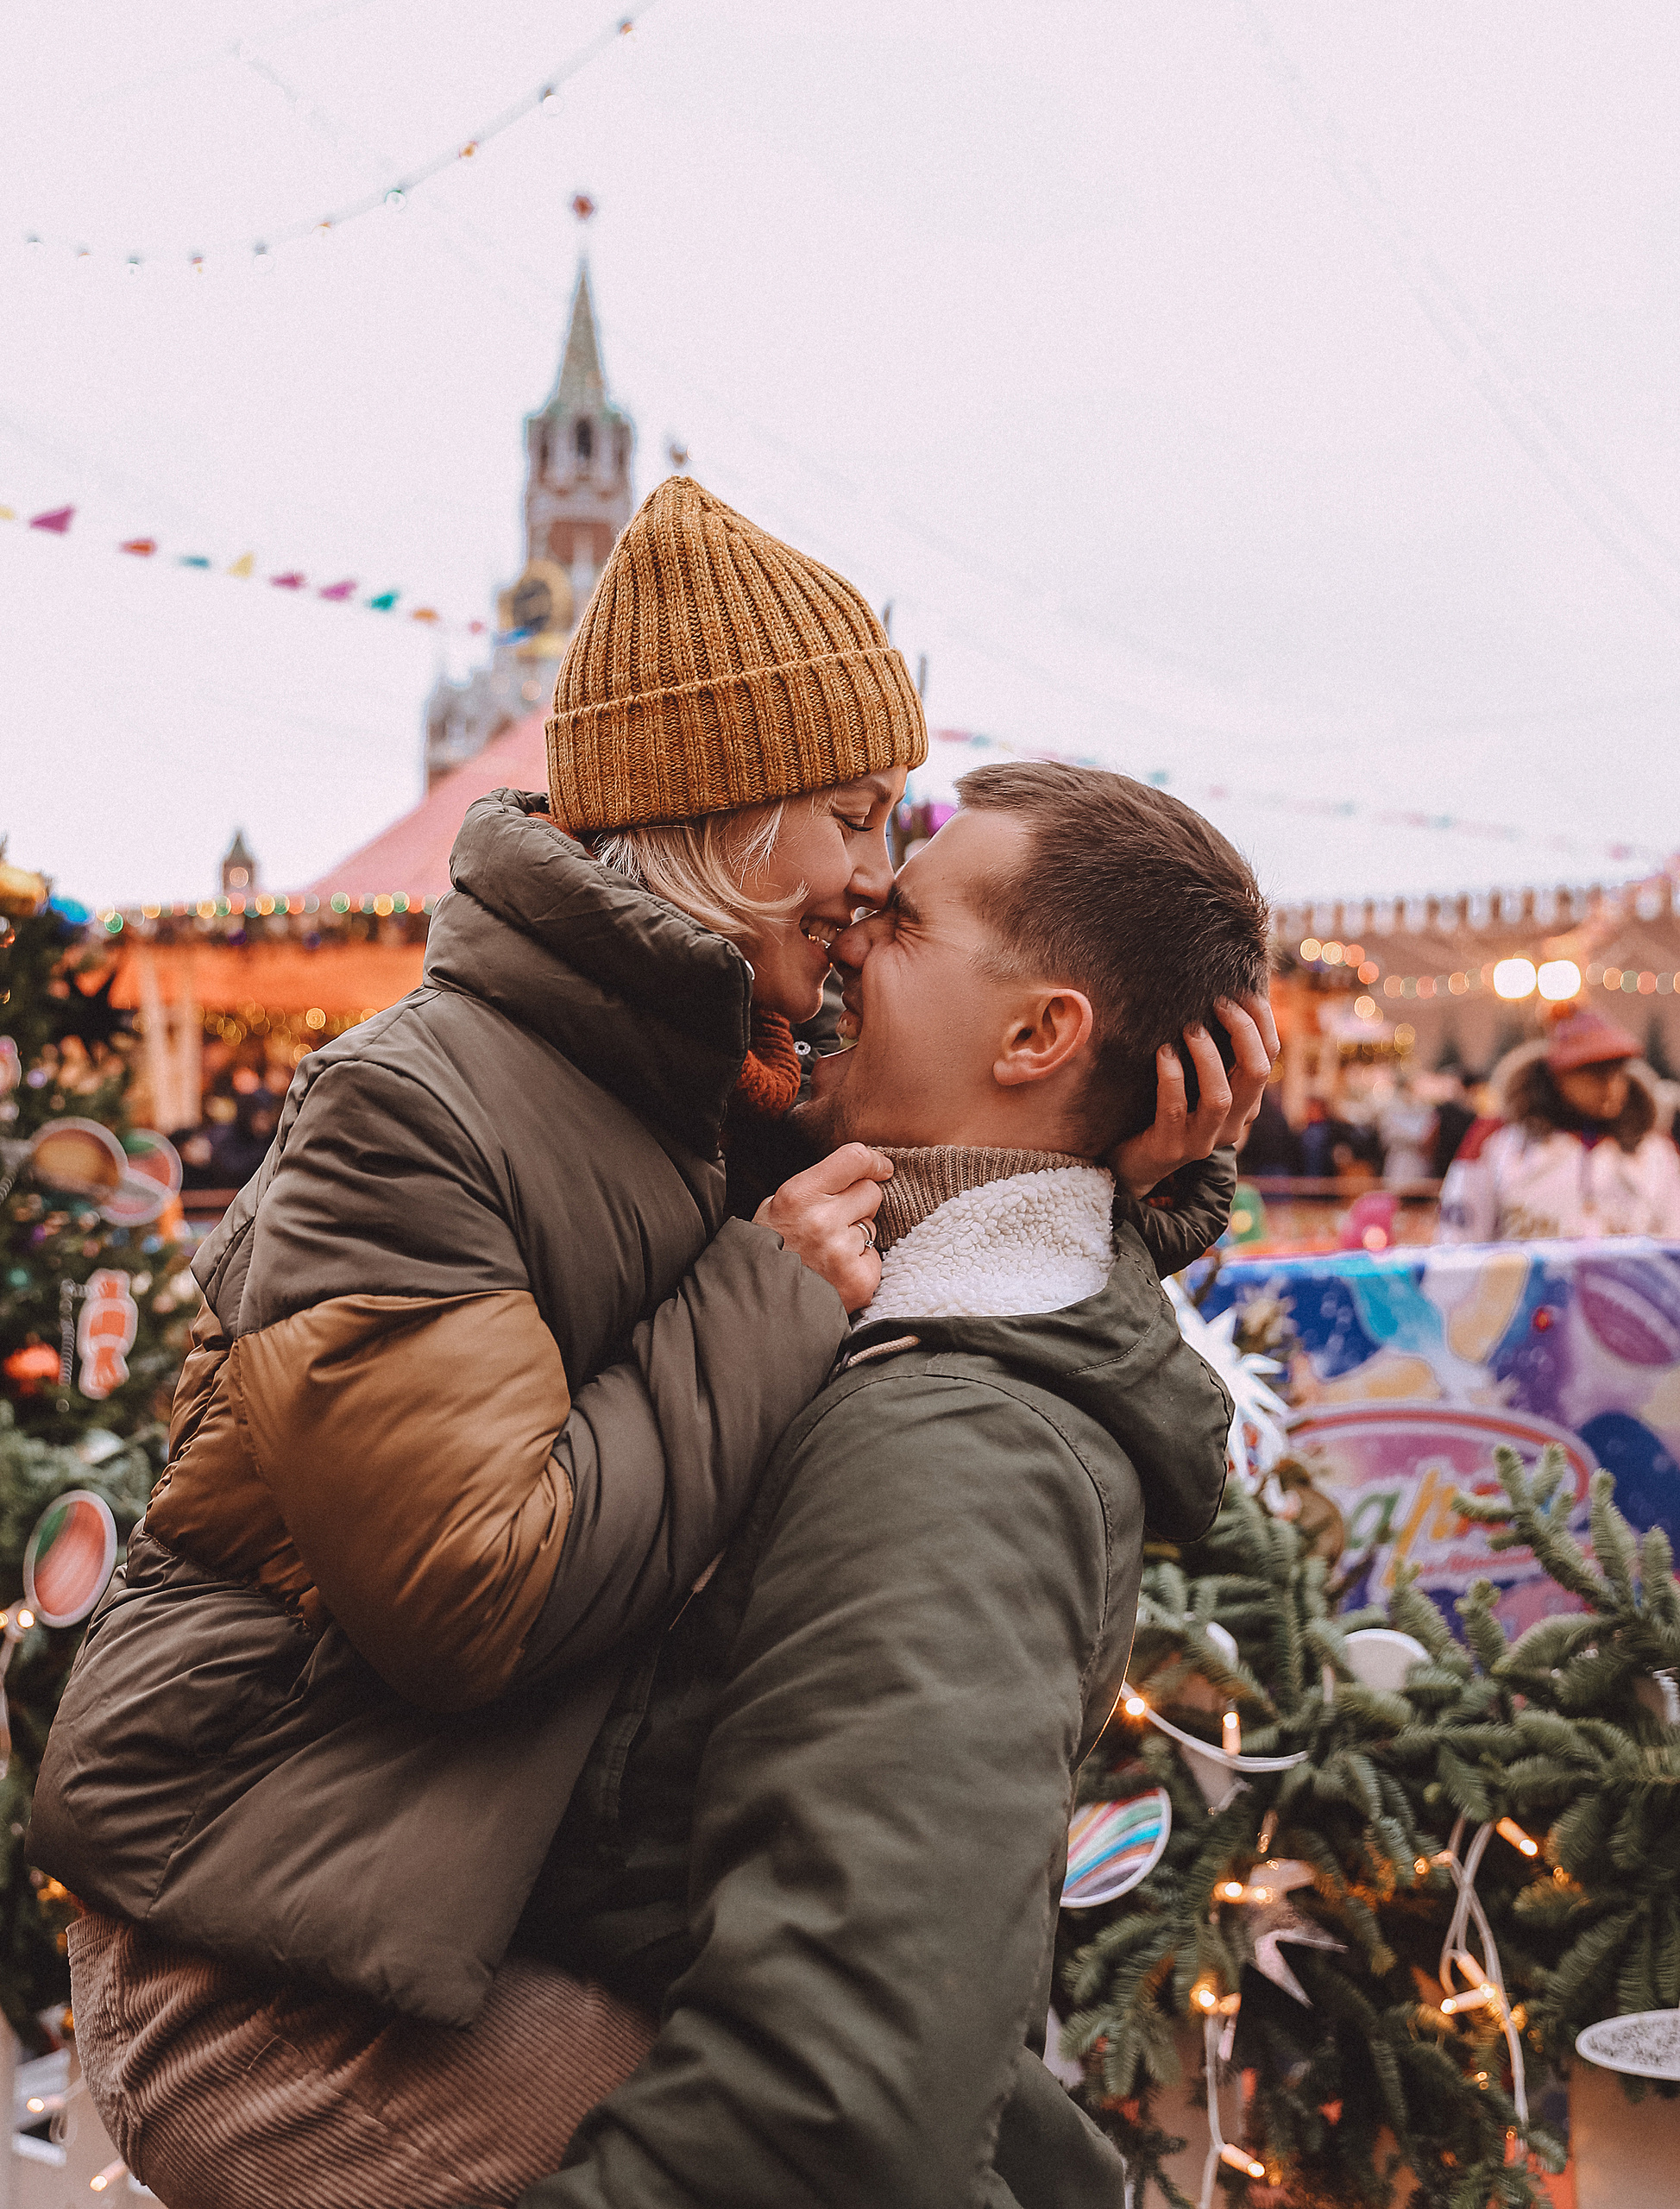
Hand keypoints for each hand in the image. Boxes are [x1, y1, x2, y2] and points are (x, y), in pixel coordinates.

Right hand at [755, 1143, 894, 1313]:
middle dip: (860, 1203)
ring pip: (871, 1226)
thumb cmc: (769, 1251)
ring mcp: (842, 1252)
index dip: (872, 1161)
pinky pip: (875, 1256)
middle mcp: (822, 1220)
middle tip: (837, 1221)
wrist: (763, 1305)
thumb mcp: (775, 1206)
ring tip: (828, 1252)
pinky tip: (837, 1271)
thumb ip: (814, 1185)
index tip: (881, 1167)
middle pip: (870, 1192)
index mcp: (798, 1195)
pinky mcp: (860, 1279)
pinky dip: (860, 1263)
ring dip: (856, 1236)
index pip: (853, 1159)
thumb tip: (859, 1169)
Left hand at [1108, 991, 1280, 1200]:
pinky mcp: (1171, 1147)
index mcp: (1245, 1103)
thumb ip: (1212, 1050)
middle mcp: (1232, 1124)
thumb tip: (1218, 994)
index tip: (1241, 991)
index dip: (1261, 1021)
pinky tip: (1163, 1053)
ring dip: (1208, 1057)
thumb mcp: (1196, 1078)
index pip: (1269, 1057)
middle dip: (1242, 1032)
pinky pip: (1175, 1109)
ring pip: (1220, 1097)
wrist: (1134, 1160)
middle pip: (1256, 1073)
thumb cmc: (1166, 1107)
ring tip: (1190, 1029)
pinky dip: (1171, 1077)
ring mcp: (1203, 1139)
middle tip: (1218, 1003)